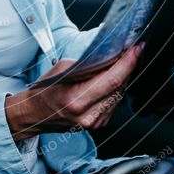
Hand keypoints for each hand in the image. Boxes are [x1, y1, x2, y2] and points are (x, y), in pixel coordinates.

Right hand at [5, 43, 143, 141]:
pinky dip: (115, 89)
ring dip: (123, 78)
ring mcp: (96, 123)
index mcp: (77, 100)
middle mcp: (89, 115)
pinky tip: (111, 80)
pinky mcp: (100, 124)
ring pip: (120, 94)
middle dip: (128, 67)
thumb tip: (111, 56)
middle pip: (119, 87)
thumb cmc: (46, 90)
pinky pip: (115, 102)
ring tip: (121, 63)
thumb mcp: (63, 69)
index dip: (128, 63)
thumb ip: (88, 65)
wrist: (36, 114)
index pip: (111, 80)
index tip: (137, 49)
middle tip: (132, 50)